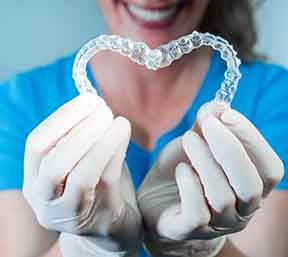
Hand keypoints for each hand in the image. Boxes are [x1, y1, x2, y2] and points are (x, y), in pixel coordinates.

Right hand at [23, 94, 141, 255]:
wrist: (109, 224)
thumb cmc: (94, 185)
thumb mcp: (79, 161)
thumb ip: (80, 137)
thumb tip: (95, 105)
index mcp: (35, 180)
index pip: (36, 146)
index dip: (61, 119)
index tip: (88, 100)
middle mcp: (45, 200)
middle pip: (53, 164)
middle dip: (80, 130)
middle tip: (104, 109)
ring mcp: (70, 214)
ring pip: (80, 176)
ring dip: (100, 142)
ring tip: (118, 120)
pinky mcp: (98, 218)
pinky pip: (106, 181)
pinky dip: (115, 152)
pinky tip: (123, 133)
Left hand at [137, 102, 283, 256]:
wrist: (155, 200)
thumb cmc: (183, 170)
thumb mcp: (196, 142)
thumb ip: (208, 124)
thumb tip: (218, 105)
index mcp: (251, 187)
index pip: (270, 168)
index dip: (252, 139)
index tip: (227, 114)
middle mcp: (241, 210)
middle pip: (251, 185)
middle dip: (231, 149)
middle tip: (208, 123)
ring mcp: (217, 224)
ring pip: (222, 197)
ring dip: (205, 161)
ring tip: (188, 139)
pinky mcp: (189, 230)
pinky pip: (197, 213)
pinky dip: (190, 186)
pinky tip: (181, 169)